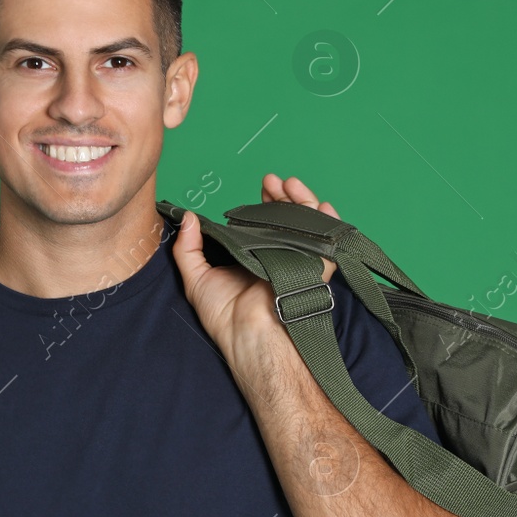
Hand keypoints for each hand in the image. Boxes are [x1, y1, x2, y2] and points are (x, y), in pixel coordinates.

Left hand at [170, 174, 340, 360]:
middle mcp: (278, 257)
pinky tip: (322, 206)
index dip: (266, 201)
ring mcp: (298, 262)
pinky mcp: (316, 270)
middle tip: (273, 181)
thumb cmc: (223, 314)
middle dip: (283, 194)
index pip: (265, 221)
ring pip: (307, 224)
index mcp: (255, 257)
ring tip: (291, 185)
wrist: (249, 335)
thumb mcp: (196, 277)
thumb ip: (188, 247)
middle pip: (288, 217)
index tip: (262, 185)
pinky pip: (328, 244)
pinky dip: (329, 222)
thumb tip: (187, 217)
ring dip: (303, 200)